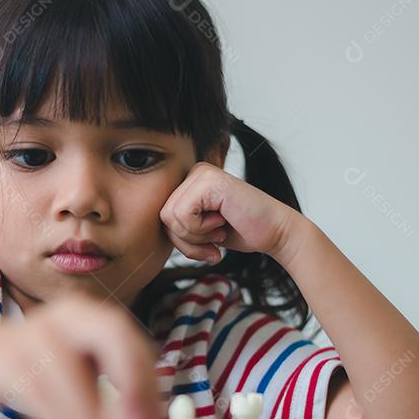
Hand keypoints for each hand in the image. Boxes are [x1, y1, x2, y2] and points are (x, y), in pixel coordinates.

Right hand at [0, 293, 161, 418]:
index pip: (133, 344)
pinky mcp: (7, 359)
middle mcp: (69, 317)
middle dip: (131, 383)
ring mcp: (35, 334)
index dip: (149, 385)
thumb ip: (109, 396)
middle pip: (112, 336)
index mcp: (92, 318)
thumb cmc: (36, 366)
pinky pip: (39, 394)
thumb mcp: (78, 372)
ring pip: (70, 373)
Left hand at [160, 162, 300, 263]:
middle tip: (214, 242)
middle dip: (187, 241)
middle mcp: (194, 172)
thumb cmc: (241, 232)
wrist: (275, 233)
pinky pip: (183, 215)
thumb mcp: (200, 231)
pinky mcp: (209, 181)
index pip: (163, 216)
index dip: (181, 240)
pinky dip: (201, 230)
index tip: (206, 247)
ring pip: (171, 217)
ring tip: (219, 231)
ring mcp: (201, 173)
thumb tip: (143, 231)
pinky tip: (223, 223)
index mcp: (190, 182)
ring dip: (196, 236)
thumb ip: (177, 226)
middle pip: (163, 217)